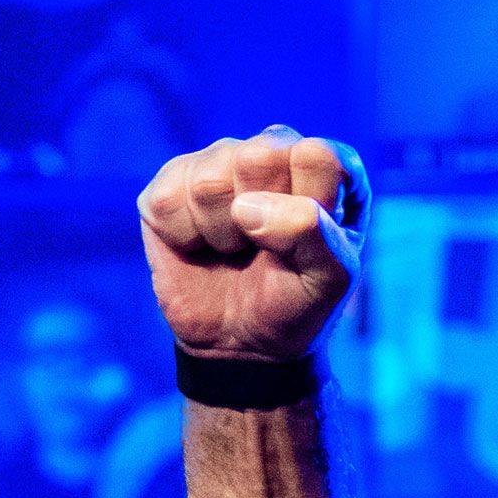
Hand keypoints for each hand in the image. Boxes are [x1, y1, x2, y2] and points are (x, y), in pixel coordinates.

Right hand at [135, 126, 361, 365]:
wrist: (244, 346)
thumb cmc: (295, 304)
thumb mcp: (329, 280)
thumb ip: (312, 236)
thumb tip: (246, 208)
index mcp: (323, 165)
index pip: (316, 157)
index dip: (306, 210)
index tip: (304, 248)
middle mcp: (271, 150)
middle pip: (258, 157)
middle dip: (259, 219)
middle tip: (263, 249)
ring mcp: (216, 163)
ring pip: (210, 180)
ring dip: (221, 233)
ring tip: (232, 251)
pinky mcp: (170, 185)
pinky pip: (167, 200)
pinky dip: (183, 238)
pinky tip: (198, 248)